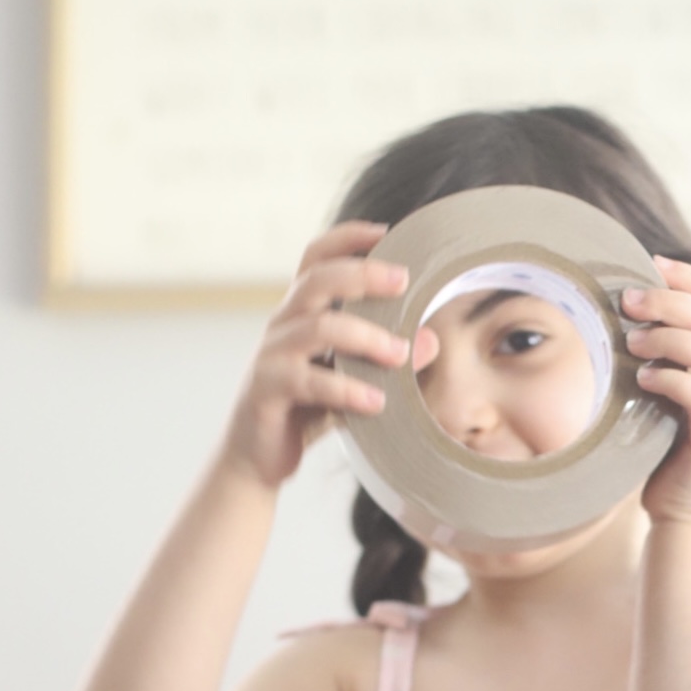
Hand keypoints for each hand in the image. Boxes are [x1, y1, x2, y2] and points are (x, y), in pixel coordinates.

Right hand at [220, 222, 438, 490]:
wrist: (257, 459)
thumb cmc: (307, 412)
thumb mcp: (352, 380)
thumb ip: (385, 360)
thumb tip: (432, 339)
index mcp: (300, 313)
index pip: (316, 258)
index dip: (347, 238)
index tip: (387, 231)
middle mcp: (282, 325)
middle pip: (316, 280)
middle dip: (362, 275)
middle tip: (404, 282)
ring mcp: (271, 356)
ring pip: (316, 329)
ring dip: (364, 337)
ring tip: (401, 356)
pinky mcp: (266, 391)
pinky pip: (308, 382)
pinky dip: (347, 390)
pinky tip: (378, 402)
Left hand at [623, 259, 690, 535]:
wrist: (685, 520)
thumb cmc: (666, 460)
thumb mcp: (661, 401)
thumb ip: (656, 364)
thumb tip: (620, 323)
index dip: (688, 278)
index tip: (651, 264)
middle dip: (669, 301)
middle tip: (627, 300)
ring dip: (669, 336)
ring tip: (632, 340)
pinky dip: (672, 380)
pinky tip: (643, 379)